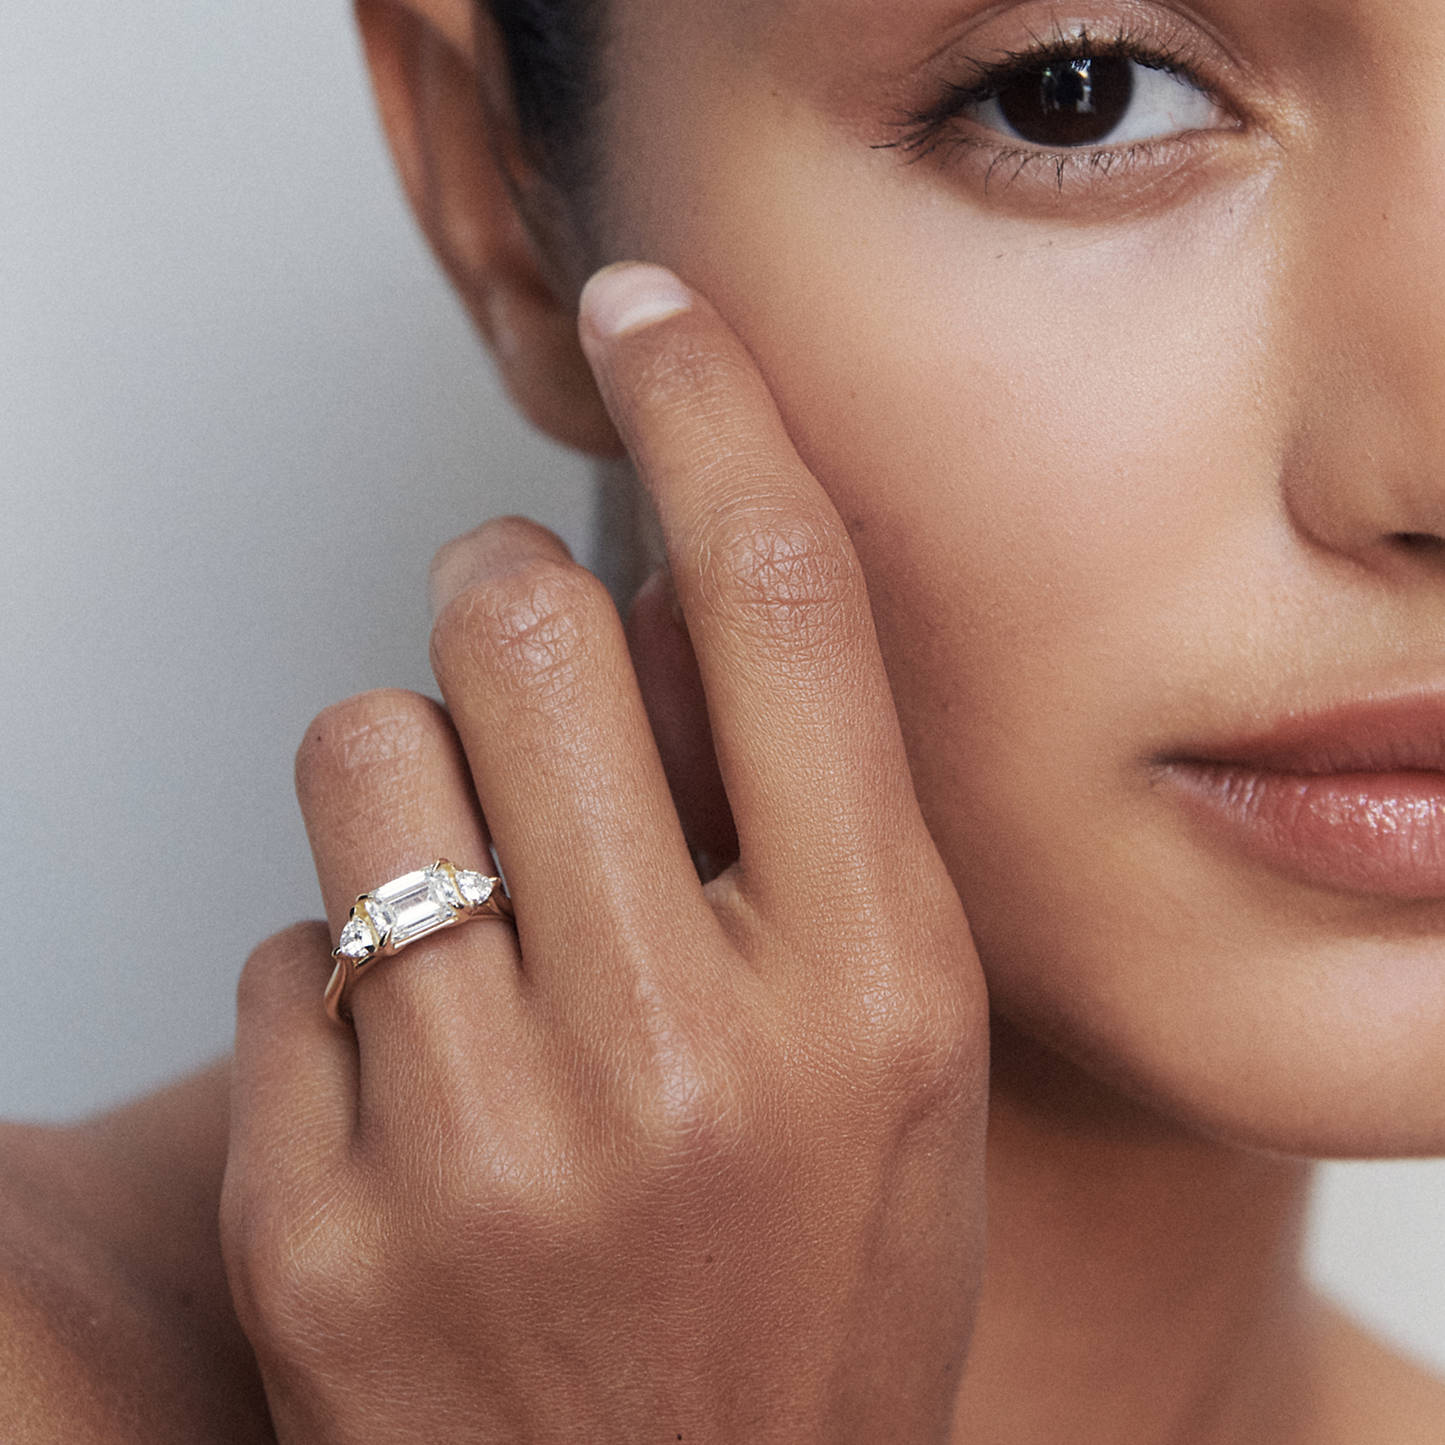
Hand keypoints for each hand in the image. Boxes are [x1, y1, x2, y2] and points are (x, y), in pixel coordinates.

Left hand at [222, 264, 987, 1444]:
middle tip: (517, 661)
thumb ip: (809, 822)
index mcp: (871, 985)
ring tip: (481, 911)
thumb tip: (665, 598)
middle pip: (511, 618)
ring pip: (361, 755)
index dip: (714, 407)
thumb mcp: (898, 1061)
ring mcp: (489, 1141)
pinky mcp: (325, 1222)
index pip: (779, 601)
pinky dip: (349, 982)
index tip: (652, 310)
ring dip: (408, 783)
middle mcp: (685, 1047)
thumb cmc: (813, 1300)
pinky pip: (290, 954)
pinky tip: (426, 1087)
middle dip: (496, 600)